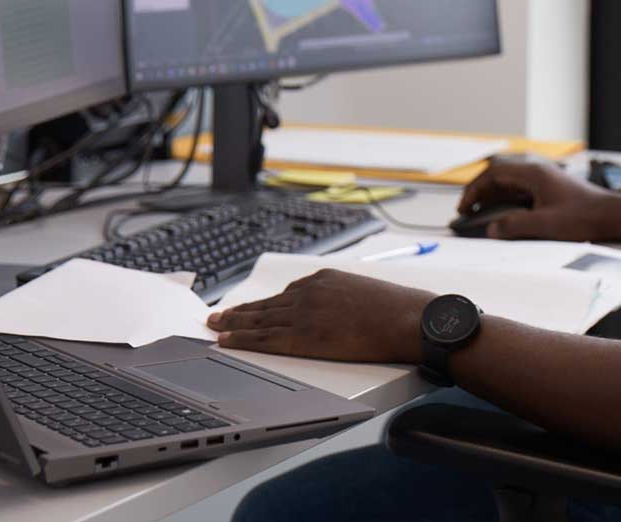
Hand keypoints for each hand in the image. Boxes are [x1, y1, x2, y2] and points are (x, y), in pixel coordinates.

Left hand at [206, 268, 431, 362]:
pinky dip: (241, 339)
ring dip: (233, 324)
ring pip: (259, 320)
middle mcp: (309, 292)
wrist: (406, 320)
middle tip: (217, 315)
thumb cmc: (397, 310)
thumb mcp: (366, 292)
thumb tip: (341, 311)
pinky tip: (226, 340)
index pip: (287, 293)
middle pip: (266, 304)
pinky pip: (264, 339)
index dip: (265, 304)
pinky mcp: (304, 336)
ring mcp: (304, 313)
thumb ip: (344, 298)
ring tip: (214, 326)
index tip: (252, 307)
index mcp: (324, 279)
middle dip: (240, 310)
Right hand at [457, 154, 620, 240]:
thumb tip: (491, 229)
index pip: (493, 173)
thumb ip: (515, 225)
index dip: (474, 189)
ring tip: (478, 210)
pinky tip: (501, 210)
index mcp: (533, 172)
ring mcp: (542, 175)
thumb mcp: (546, 225)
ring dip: (491, 191)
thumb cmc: (583, 217)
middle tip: (466, 207)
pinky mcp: (547, 184)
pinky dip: (504, 195)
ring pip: (507, 177)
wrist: (610, 214)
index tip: (464, 206)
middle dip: (479, 188)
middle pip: (498, 171)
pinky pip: (518, 184)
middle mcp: (536, 168)